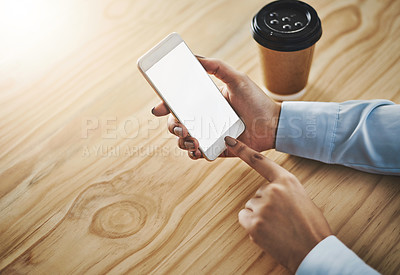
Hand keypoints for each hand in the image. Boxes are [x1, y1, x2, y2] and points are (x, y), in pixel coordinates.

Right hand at [151, 56, 280, 158]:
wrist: (273, 125)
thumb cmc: (257, 101)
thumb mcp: (237, 79)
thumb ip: (217, 66)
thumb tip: (194, 57)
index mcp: (206, 102)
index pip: (180, 104)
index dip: (165, 106)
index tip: (158, 109)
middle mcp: (204, 118)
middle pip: (177, 124)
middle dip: (172, 127)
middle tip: (182, 128)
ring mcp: (209, 134)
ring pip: (184, 140)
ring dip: (182, 141)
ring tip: (193, 139)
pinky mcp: (216, 149)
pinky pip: (198, 153)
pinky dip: (193, 153)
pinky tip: (198, 149)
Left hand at [224, 136, 331, 272]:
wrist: (314, 251)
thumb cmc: (312, 228)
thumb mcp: (303, 200)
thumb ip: (285, 192)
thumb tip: (272, 194)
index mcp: (287, 181)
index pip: (261, 162)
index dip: (243, 150)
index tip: (230, 140)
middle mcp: (272, 190)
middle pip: (257, 194)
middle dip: (266, 206)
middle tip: (283, 219)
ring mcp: (262, 206)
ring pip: (250, 207)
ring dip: (259, 217)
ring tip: (279, 228)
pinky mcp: (253, 223)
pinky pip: (244, 218)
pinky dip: (252, 225)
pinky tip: (268, 232)